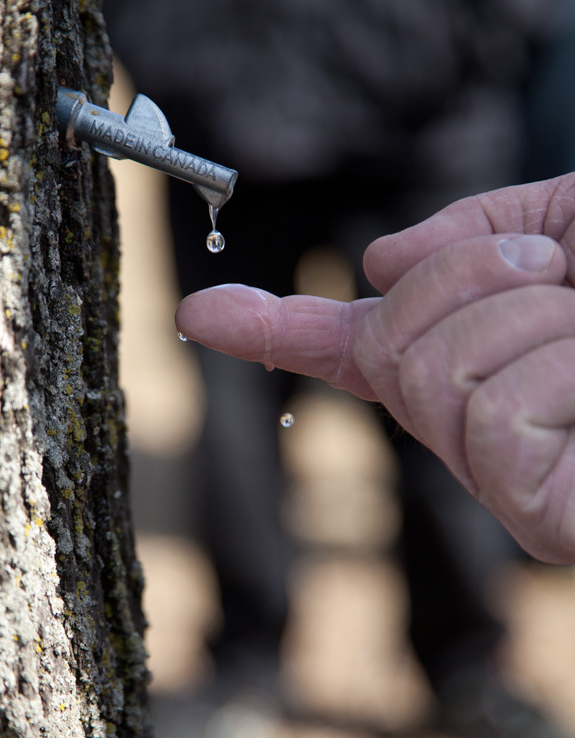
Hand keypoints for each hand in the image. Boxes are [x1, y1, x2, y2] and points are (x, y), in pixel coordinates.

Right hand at [176, 174, 574, 561]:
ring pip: (428, 373)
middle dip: (466, 275)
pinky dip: (559, 368)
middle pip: (385, 344)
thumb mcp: (569, 220)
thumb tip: (377, 264)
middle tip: (555, 269)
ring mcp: (504, 481)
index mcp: (480, 362)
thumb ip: (472, 229)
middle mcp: (476, 428)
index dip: (274, 327)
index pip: (355, 347)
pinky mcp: (536, 517)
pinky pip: (490, 414)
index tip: (200, 314)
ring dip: (528, 316)